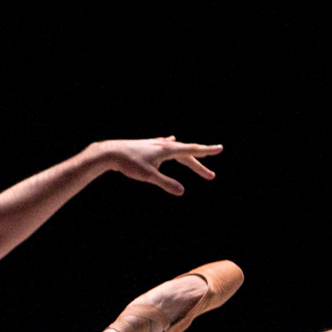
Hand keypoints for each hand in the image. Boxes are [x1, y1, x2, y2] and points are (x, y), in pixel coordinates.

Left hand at [100, 137, 222, 194]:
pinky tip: (170, 140)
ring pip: (177, 149)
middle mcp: (164, 145)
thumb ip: (166, 183)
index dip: (207, 151)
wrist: (111, 152)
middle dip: (199, 165)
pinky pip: (165, 145)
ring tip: (200, 156)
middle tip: (210, 176)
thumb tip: (182, 191)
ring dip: (188, 155)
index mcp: (167, 150)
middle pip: (187, 154)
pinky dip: (172, 146)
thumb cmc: (129, 163)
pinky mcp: (148, 146)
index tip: (220, 148)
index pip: (191, 151)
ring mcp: (156, 144)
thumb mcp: (149, 176)